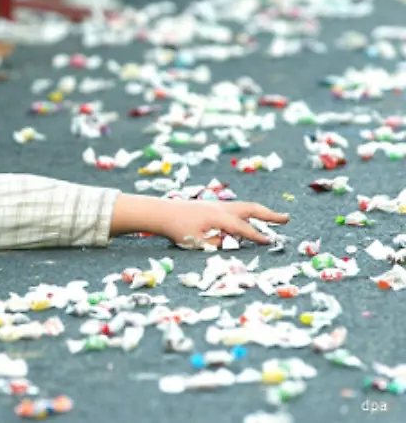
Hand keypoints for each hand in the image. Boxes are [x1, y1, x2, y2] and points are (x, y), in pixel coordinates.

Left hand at [155, 200, 289, 247]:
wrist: (161, 212)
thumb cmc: (177, 229)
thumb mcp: (198, 242)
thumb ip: (217, 243)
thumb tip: (231, 242)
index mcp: (220, 217)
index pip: (244, 229)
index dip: (258, 237)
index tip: (271, 242)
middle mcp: (221, 208)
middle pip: (251, 209)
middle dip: (270, 215)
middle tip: (286, 219)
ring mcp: (216, 204)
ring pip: (244, 206)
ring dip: (260, 211)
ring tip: (273, 217)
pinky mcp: (211, 205)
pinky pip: (235, 207)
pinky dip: (247, 211)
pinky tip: (249, 217)